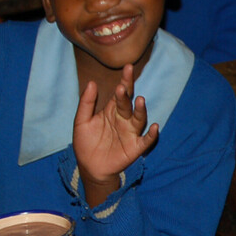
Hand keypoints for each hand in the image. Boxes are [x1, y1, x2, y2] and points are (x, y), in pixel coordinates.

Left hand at [73, 64, 158, 205]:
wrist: (89, 167)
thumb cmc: (86, 143)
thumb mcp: (81, 122)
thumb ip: (87, 103)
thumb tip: (92, 82)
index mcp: (112, 111)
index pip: (120, 93)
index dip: (125, 81)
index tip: (128, 67)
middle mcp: (124, 119)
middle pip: (129, 104)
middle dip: (127, 94)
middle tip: (124, 86)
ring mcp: (131, 133)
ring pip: (139, 119)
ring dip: (141, 110)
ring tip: (140, 101)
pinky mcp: (135, 147)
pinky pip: (146, 140)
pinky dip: (151, 134)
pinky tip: (154, 127)